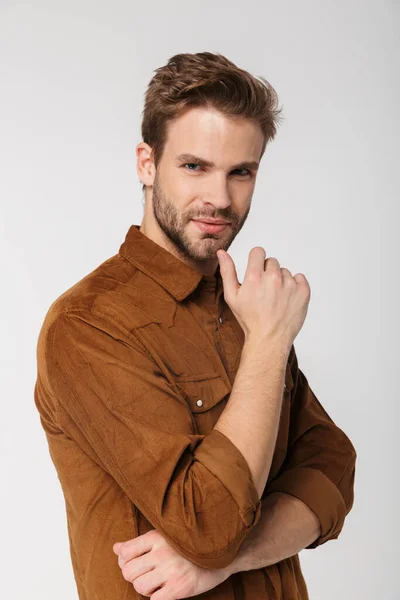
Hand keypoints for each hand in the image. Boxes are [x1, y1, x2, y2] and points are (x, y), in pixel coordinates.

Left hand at [113, 529, 232, 598]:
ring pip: (139, 586)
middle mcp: (162, 552)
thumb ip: (139, 543)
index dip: (124, 561)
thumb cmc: (189, 545)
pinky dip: (156, 598)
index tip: (134, 562)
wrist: (222, 555)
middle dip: (133, 576)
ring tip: (155, 582)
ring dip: (144, 588)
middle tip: (146, 574)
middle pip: (128, 571)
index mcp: (157, 537)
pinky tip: (165, 590)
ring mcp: (171, 571)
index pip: (125, 552)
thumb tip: (115, 548)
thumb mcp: (164, 537)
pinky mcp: (180, 588)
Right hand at [217, 247, 310, 350]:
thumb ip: (227, 271)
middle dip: (268, 273)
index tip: (256, 272)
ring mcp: (290, 285)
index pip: (258, 251)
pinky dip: (295, 286)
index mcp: (254, 277)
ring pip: (285, 272)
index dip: (256, 261)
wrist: (269, 339)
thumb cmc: (249, 319)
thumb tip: (222, 252)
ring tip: (275, 299)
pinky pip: (299, 278)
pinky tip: (286, 299)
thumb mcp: (232, 296)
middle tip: (264, 291)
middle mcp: (273, 278)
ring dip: (281, 281)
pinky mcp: (303, 291)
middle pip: (272, 262)